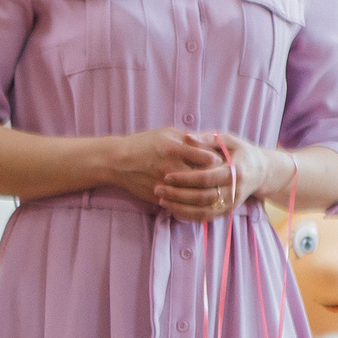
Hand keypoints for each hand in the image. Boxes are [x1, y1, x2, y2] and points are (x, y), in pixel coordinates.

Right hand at [100, 126, 220, 210]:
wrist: (117, 161)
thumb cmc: (144, 143)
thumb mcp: (168, 133)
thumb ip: (191, 138)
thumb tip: (212, 142)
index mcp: (177, 148)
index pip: (210, 159)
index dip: (219, 163)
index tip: (221, 163)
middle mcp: (172, 167)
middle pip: (205, 180)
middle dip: (215, 181)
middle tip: (220, 179)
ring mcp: (165, 185)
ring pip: (194, 196)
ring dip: (204, 194)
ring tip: (209, 190)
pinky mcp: (158, 197)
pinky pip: (180, 204)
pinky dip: (190, 203)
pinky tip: (193, 199)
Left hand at [153, 131, 286, 223]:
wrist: (261, 171)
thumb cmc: (239, 151)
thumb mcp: (227, 140)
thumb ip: (207, 139)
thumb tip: (187, 138)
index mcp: (235, 170)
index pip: (207, 177)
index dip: (186, 178)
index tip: (167, 176)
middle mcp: (235, 189)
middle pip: (203, 197)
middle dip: (178, 194)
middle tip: (157, 189)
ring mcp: (232, 202)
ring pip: (203, 211)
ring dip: (180, 207)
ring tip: (161, 200)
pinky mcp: (228, 211)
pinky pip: (206, 218)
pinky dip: (189, 216)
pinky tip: (173, 210)